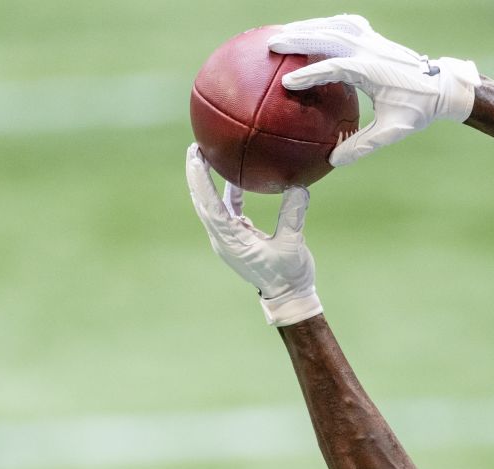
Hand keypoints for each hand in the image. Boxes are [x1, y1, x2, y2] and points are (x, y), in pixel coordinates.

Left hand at [185, 144, 322, 326]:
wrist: (288, 297)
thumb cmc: (289, 275)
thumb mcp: (293, 244)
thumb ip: (293, 215)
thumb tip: (297, 187)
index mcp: (231, 240)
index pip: (209, 205)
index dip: (200, 180)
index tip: (196, 156)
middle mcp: (223, 239)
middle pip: (202, 202)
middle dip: (196, 175)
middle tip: (195, 147)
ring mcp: (228, 238)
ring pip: (211, 205)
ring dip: (207, 182)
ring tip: (206, 156)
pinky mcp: (238, 237)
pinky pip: (227, 210)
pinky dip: (228, 194)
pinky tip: (234, 177)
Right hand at [267, 14, 480, 165]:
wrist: (442, 87)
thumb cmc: (418, 110)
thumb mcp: (393, 131)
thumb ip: (363, 146)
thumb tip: (334, 162)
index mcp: (373, 70)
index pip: (334, 68)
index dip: (310, 75)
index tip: (288, 83)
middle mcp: (371, 50)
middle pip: (328, 37)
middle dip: (298, 39)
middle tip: (272, 45)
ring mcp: (373, 40)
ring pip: (335, 26)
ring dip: (308, 27)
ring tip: (285, 34)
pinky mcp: (375, 38)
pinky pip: (346, 24)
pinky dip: (327, 24)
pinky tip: (313, 30)